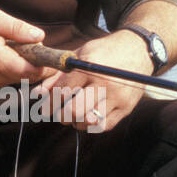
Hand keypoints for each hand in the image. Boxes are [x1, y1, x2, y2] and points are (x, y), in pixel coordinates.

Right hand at [0, 6, 49, 89]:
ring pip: (22, 78)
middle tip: (32, 40)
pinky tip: (8, 51)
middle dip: (38, 61)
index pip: (34, 70)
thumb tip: (40, 37)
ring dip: (27, 64)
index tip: (52, 50)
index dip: (47, 61)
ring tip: (17, 44)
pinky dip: (17, 67)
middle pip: (31, 76)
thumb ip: (17, 28)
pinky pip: (12, 78)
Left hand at [36, 29, 152, 133]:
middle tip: (60, 113)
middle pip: (74, 110)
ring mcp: (117, 96)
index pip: (62, 92)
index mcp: (89, 66)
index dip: (50, 103)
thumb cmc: (104, 52)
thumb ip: (57, 75)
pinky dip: (92, 125)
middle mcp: (104, 82)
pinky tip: (89, 117)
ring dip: (76, 122)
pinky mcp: (127, 107)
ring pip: (89, 122)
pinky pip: (105, 126)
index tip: (45, 109)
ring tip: (75, 115)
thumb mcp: (79, 55)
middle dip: (62, 116)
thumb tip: (37, 93)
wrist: (138, 50)